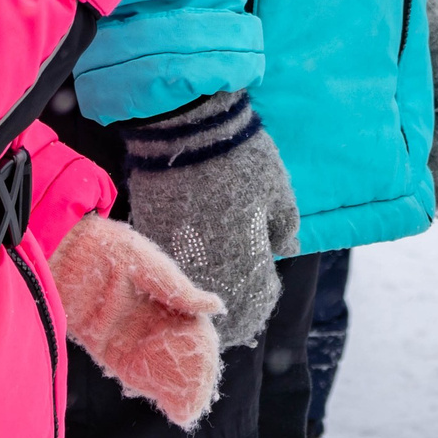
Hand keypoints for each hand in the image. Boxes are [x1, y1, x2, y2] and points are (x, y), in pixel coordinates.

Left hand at [48, 215, 222, 427]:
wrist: (75, 250)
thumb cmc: (116, 251)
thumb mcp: (156, 270)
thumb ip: (183, 294)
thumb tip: (217, 307)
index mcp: (162, 300)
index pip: (188, 331)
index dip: (200, 351)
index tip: (209, 370)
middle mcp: (146, 321)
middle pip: (171, 353)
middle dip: (185, 375)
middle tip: (199, 398)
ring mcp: (126, 334)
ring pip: (152, 365)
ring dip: (166, 385)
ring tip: (186, 407)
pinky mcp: (103, 345)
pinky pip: (126, 369)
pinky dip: (142, 384)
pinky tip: (159, 397)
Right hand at [120, 92, 298, 349]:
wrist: (188, 128)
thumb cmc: (243, 158)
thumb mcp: (279, 192)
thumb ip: (285, 228)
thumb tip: (287, 249)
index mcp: (243, 262)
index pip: (255, 304)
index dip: (261, 300)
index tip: (263, 286)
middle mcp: (207, 268)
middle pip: (217, 308)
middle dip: (230, 307)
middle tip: (235, 296)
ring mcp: (174, 254)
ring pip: (187, 292)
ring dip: (200, 290)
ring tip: (207, 282)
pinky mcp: (150, 234)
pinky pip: (167, 263)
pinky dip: (178, 265)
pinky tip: (186, 253)